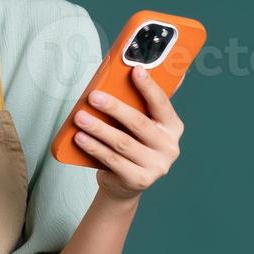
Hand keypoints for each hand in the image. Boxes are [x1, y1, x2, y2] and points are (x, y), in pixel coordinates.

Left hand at [72, 66, 184, 202]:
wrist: (124, 183)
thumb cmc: (132, 144)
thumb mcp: (139, 125)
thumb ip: (139, 103)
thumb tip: (131, 70)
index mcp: (173, 127)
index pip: (161, 103)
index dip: (149, 86)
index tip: (135, 70)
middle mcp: (169, 147)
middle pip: (139, 123)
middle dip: (114, 108)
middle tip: (93, 97)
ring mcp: (156, 166)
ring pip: (122, 143)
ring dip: (98, 128)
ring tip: (80, 117)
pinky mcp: (139, 180)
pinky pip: (112, 160)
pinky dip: (94, 147)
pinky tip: (80, 137)